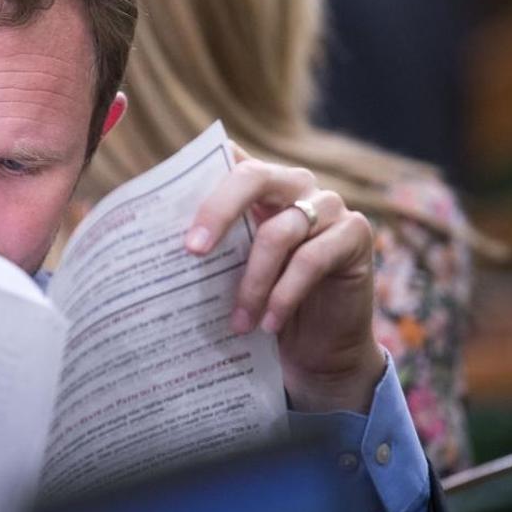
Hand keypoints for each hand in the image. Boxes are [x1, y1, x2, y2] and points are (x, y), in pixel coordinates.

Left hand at [185, 144, 384, 412]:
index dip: (201, 175)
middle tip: (191, 250)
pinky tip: (268, 325)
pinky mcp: (355, 234)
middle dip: (217, 212)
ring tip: (236, 322)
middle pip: (253, 179)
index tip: (169, 209)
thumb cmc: (266, 304)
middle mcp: (296, 185)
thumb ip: (213, 247)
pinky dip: (284, 295)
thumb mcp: (233, 272)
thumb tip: (156, 244)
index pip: (229, 163)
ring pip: (279, 233)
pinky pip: (311, 260)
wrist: (320, 348)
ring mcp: (329, 206)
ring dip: (252, 282)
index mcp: (261, 185)